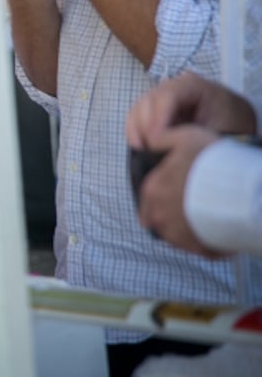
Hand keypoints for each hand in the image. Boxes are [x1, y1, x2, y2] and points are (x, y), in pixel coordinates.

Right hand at [127, 73, 257, 149]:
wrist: (237, 123)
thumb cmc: (232, 125)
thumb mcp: (219, 129)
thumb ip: (194, 135)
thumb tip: (169, 145)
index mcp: (194, 85)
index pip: (168, 96)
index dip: (158, 117)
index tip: (156, 139)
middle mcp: (174, 86)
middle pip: (149, 100)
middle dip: (144, 124)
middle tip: (146, 147)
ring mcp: (163, 96)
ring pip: (140, 108)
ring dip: (136, 129)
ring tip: (141, 149)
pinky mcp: (157, 109)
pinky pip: (139, 116)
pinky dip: (136, 131)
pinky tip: (140, 147)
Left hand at [137, 125, 222, 256]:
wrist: (238, 191)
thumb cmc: (211, 162)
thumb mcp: (184, 137)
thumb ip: (163, 139)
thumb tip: (152, 141)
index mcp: (152, 190)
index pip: (147, 196)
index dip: (160, 194)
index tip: (173, 194)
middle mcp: (159, 216)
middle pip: (158, 219)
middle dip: (170, 215)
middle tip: (190, 208)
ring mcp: (178, 236)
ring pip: (177, 235)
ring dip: (188, 228)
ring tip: (207, 218)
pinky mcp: (199, 249)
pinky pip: (201, 248)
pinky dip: (208, 242)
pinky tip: (220, 231)